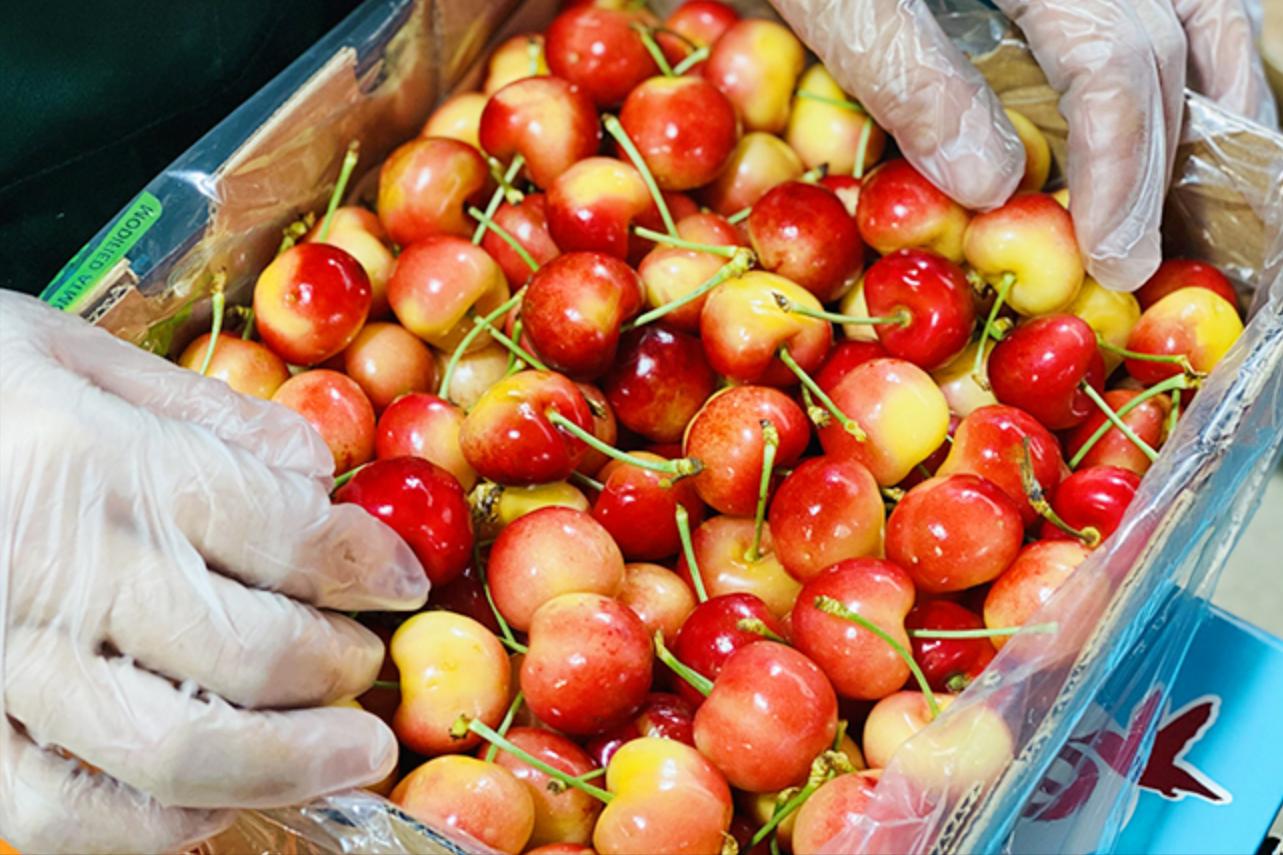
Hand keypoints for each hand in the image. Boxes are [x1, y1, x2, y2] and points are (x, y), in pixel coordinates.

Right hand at [0, 292, 427, 853]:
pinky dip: (162, 826)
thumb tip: (319, 469)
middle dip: (338, 668)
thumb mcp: (70, 351)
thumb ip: (203, 413)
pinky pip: (66, 812)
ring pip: (174, 750)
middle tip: (370, 666)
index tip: (404, 581)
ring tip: (350, 753)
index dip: (365, 565)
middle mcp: (49, 571)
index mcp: (91, 459)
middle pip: (248, 650)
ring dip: (289, 762)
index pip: (280, 530)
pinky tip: (222, 800)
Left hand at [769, 0, 1277, 290]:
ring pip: (1196, 6)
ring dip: (1205, 103)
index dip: (1121, 166)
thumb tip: (990, 184)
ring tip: (1204, 197)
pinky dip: (1177, 59)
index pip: (1112, 58)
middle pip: (1170, 37)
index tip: (1114, 256)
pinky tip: (1173, 119)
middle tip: (1139, 259)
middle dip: (1166, 156)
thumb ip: (906, 73)